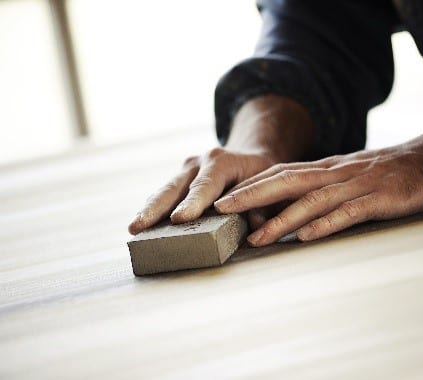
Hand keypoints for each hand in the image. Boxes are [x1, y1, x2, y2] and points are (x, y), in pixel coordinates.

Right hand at [128, 94, 315, 234]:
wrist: (251, 156)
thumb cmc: (261, 174)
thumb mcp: (269, 185)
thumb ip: (263, 206)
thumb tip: (256, 228)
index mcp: (222, 162)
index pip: (206, 185)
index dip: (193, 203)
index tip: (180, 219)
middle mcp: (200, 162)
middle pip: (175, 187)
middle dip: (157, 208)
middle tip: (139, 226)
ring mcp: (187, 169)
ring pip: (164, 190)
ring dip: (148, 210)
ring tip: (133, 228)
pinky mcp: (180, 179)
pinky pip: (164, 194)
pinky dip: (152, 208)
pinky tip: (140, 224)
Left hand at [214, 109, 422, 245]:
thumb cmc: (393, 171)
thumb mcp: (353, 175)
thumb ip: (326, 187)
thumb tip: (295, 210)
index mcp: (329, 168)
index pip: (282, 173)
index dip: (251, 186)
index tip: (223, 198)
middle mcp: (337, 173)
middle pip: (287, 182)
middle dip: (252, 196)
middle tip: (221, 210)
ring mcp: (358, 185)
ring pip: (312, 200)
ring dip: (282, 219)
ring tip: (256, 237)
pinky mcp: (380, 199)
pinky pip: (348, 213)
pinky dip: (325, 224)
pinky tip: (306, 237)